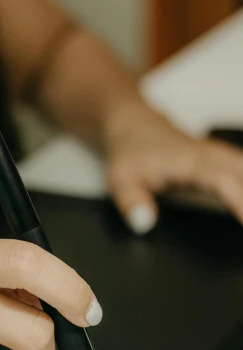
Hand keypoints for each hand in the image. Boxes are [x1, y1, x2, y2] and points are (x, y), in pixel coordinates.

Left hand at [105, 100, 242, 233]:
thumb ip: (131, 202)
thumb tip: (143, 224)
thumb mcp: (120, 179)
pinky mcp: (222, 160)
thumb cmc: (131, 152)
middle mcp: (212, 157)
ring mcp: (220, 156)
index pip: (224, 182)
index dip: (241, 201)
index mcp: (191, 162)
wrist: (134, 125)